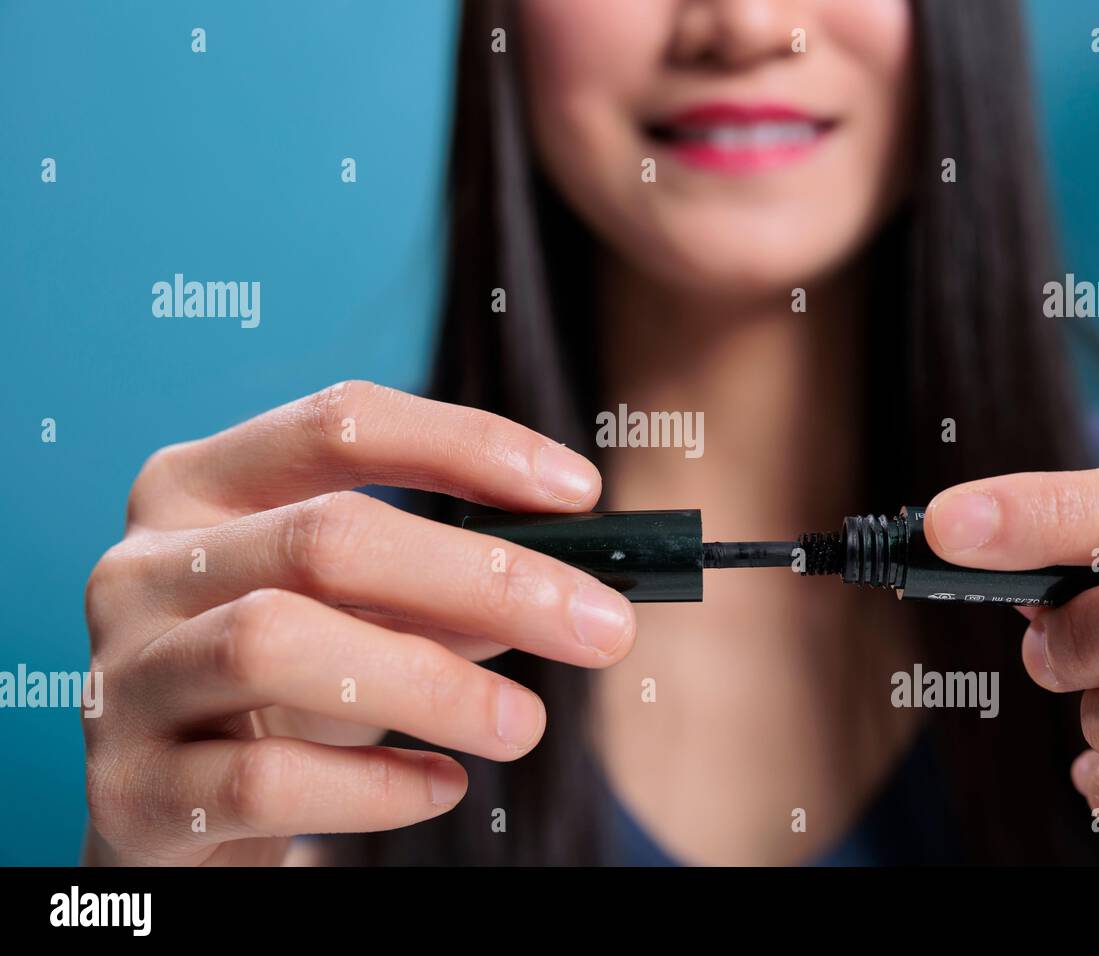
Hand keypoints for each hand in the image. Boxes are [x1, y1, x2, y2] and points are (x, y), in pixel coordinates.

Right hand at [82, 381, 635, 864]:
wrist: (166, 814)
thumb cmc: (278, 692)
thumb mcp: (356, 621)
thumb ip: (439, 593)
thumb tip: (564, 582)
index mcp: (201, 487)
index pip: (339, 422)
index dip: (468, 444)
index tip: (579, 490)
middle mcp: (144, 564)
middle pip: (327, 538)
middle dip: (486, 578)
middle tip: (603, 627)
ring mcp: (125, 676)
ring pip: (279, 646)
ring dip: (435, 684)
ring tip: (525, 724)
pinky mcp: (130, 793)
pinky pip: (266, 778)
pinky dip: (377, 786)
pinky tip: (441, 785)